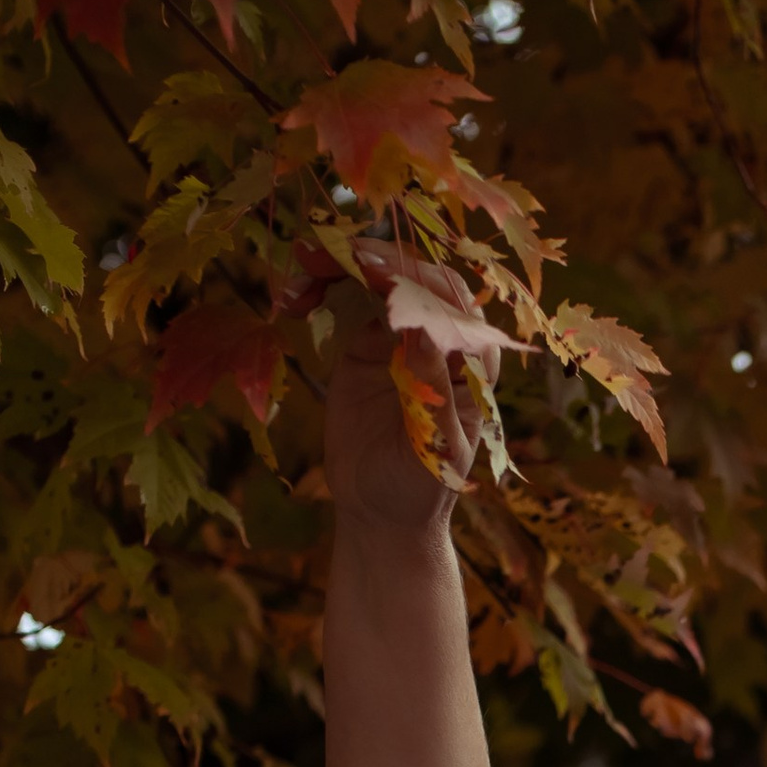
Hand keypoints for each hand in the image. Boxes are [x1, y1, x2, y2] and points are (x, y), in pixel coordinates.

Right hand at [323, 263, 494, 539]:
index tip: (370, 271)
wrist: (384, 513)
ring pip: (379, 278)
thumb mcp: (433, 454)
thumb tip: (425, 333)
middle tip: (320, 253)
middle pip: (414, 277)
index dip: (413, 280)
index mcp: (473, 363)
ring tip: (300, 267)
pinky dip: (321, 286)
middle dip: (370, 258)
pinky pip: (348, 298)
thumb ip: (433, 397)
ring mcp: (404, 335)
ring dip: (340, 264)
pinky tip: (293, 295)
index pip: (451, 304)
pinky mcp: (369, 343)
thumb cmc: (422, 490)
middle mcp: (443, 338)